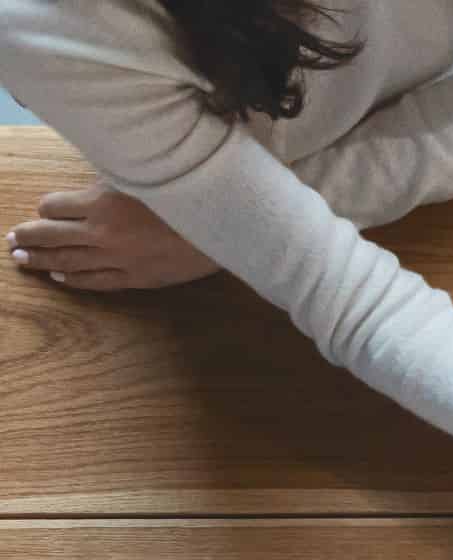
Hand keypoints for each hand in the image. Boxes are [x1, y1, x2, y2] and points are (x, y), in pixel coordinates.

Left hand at [9, 186, 218, 290]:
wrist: (224, 229)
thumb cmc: (184, 196)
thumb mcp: (141, 176)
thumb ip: (110, 181)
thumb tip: (89, 183)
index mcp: (100, 204)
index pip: (53, 207)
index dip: (46, 207)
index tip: (46, 209)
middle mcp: (102, 234)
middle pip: (50, 236)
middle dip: (27, 237)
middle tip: (10, 240)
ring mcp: (119, 260)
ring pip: (67, 262)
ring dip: (41, 261)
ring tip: (22, 260)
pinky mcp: (137, 278)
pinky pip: (97, 282)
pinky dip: (74, 280)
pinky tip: (60, 277)